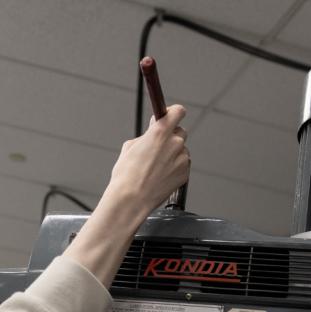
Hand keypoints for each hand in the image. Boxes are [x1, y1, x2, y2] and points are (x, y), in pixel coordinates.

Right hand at [62, 106, 190, 287]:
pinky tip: (161, 176)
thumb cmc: (126, 177)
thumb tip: (153, 131)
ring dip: (172, 155)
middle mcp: (174, 143)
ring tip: (156, 167)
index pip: (178, 111)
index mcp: (159, 132)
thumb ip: (146, 135)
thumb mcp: (130, 147)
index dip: (173, 113)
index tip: (169, 116)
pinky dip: (174, 168)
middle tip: (158, 148)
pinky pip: (182, 165)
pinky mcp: (184, 173)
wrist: (131, 200)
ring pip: (181, 150)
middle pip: (180, 132)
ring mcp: (181, 159)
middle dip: (171, 137)